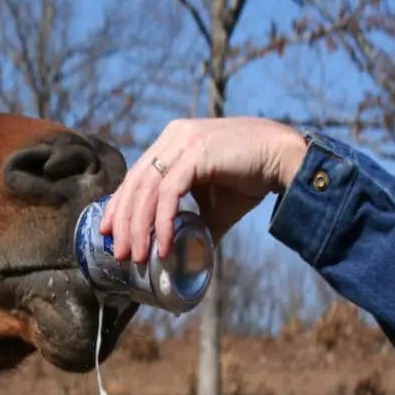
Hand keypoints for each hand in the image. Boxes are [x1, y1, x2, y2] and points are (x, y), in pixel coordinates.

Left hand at [99, 117, 307, 261]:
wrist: (287, 160)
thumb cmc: (251, 178)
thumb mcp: (212, 204)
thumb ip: (192, 223)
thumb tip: (182, 253)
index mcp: (170, 143)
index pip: (134, 177)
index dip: (118, 206)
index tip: (108, 233)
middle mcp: (173, 137)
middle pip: (135, 185)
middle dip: (123, 222)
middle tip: (119, 253)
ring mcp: (184, 142)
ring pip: (147, 191)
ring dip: (140, 228)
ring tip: (138, 257)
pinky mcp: (197, 154)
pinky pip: (169, 194)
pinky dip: (163, 223)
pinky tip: (163, 246)